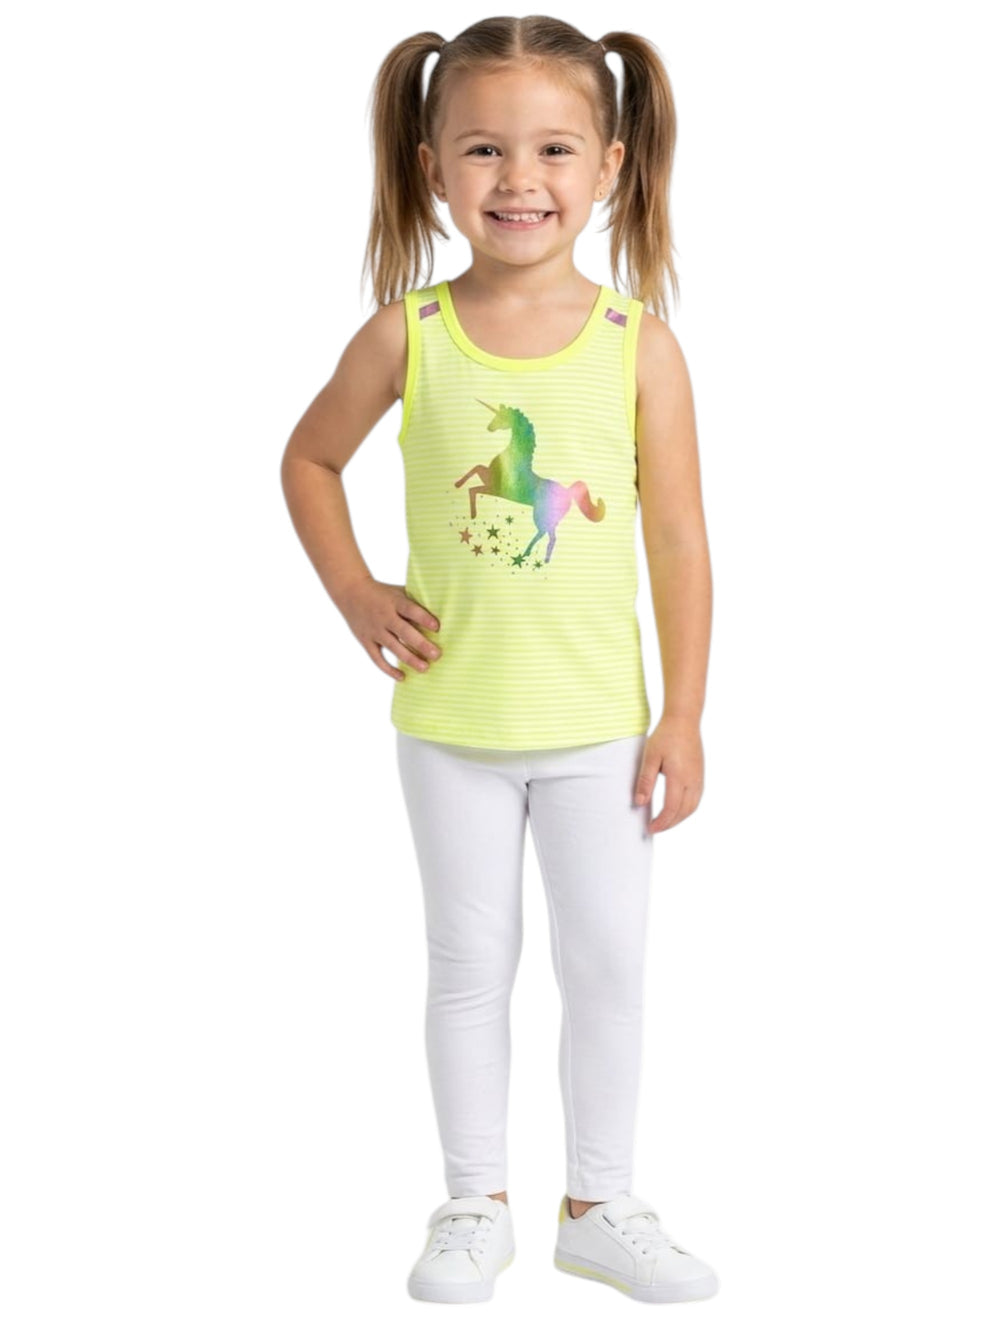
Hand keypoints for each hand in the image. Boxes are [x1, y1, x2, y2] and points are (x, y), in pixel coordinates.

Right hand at [339, 576, 440, 681]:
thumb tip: (441, 612)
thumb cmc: (383, 593)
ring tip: (425, 668)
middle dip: (421, 644)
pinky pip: (377, 658)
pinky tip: (402, 677)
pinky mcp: (366, 641)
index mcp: (394, 602)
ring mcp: (374, 630)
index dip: (424, 618)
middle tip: (437, 655)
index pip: (410, 610)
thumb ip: (415, 602)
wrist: (351, 592)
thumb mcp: (398, 592)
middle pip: (404, 632)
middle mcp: (384, 617)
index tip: (438, 627)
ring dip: (410, 659)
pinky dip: (389, 669)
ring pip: (393, 648)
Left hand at [633, 716, 703, 833]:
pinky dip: (686, 810)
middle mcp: (692, 781)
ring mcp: (699, 778)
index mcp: (679, 777)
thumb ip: (645, 781)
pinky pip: (696, 799)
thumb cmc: (665, 736)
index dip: (661, 822)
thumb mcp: (650, 757)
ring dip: (679, 818)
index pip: (671, 808)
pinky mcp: (700, 775)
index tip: (650, 828)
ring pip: (692, 807)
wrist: (684, 720)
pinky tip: (676, 810)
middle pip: (684, 812)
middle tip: (655, 828)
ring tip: (664, 822)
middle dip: (669, 824)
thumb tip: (639, 803)